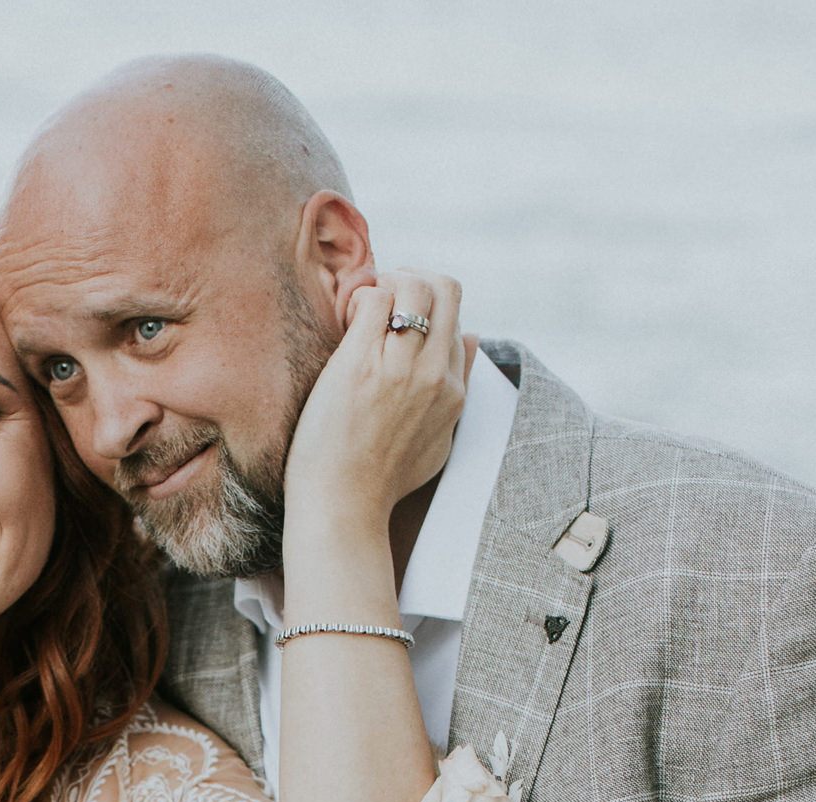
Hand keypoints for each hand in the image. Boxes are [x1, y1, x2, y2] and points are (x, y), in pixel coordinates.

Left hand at [283, 270, 470, 545]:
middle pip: (445, 288)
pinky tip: (346, 322)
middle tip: (384, 298)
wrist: (343, 507)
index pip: (455, 319)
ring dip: (386, 283)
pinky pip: (374, 297)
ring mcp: (401, 367)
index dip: (425, 310)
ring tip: (363, 310)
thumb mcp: (436, 441)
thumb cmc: (379, 480)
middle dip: (413, 279)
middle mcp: (436, 374)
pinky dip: (359, 297)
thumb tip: (472, 337)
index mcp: (455, 392)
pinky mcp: (362, 363)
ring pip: (413, 285)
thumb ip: (456, 389)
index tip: (398, 323)